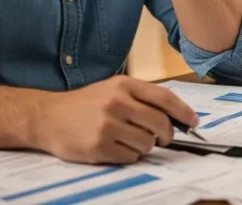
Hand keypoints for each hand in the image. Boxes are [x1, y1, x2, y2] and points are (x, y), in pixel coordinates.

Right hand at [35, 76, 198, 164]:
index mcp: (123, 85)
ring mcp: (107, 125)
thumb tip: (176, 115)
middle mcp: (116, 103)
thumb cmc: (85, 104)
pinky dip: (130, 156)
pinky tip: (117, 148)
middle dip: (166, 134)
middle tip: (163, 138)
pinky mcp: (99, 146)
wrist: (47, 116)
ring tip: (130, 140)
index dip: (184, 112)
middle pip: (160, 123)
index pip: (164, 98)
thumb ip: (141, 97)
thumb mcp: (112, 89)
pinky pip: (131, 157)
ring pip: (147, 143)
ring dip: (145, 146)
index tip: (194, 122)